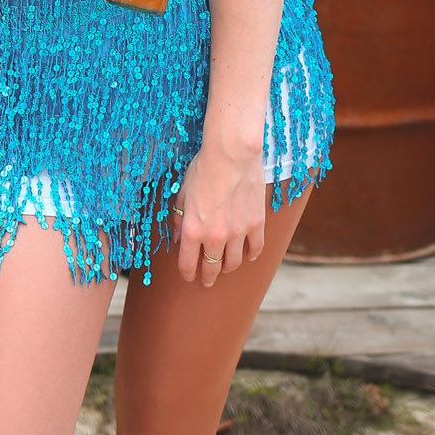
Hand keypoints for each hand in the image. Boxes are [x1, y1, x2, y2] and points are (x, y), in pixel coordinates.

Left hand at [169, 145, 266, 286]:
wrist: (231, 154)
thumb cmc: (203, 169)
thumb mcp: (182, 193)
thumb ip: (179, 218)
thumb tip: (178, 238)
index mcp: (193, 230)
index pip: (188, 264)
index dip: (187, 274)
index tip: (188, 276)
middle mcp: (215, 236)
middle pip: (212, 268)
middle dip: (207, 277)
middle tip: (206, 281)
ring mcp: (238, 232)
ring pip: (233, 263)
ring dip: (227, 268)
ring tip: (224, 268)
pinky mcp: (256, 224)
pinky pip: (255, 249)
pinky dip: (250, 255)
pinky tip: (247, 255)